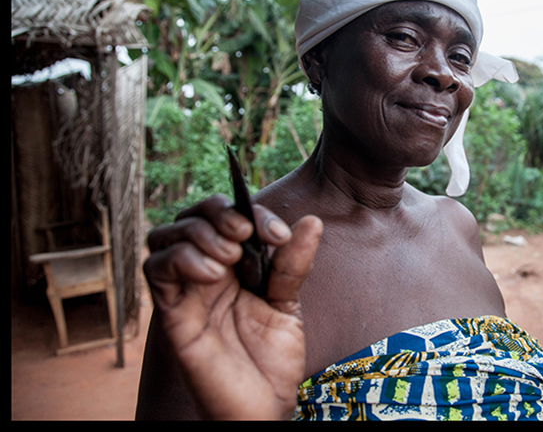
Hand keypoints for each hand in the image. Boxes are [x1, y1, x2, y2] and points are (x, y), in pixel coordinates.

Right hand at [143, 195, 322, 419]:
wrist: (264, 407)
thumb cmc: (273, 360)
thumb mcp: (288, 304)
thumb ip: (292, 264)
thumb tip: (311, 221)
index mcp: (233, 267)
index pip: (227, 217)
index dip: (250, 212)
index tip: (278, 233)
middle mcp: (205, 273)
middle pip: (191, 217)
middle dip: (218, 212)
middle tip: (246, 233)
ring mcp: (186, 292)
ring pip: (165, 236)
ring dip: (198, 232)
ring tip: (230, 254)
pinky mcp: (172, 314)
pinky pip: (155, 270)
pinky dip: (180, 259)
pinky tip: (212, 275)